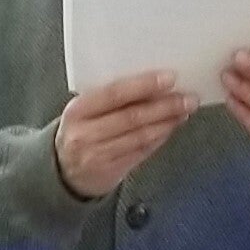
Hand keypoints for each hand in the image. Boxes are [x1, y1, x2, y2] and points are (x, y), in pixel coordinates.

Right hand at [53, 72, 192, 199]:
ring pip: (140, 136)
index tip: (169, 78)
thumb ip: (109, 99)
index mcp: (78, 111)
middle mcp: (86, 134)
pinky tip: (171, 127)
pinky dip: (160, 138)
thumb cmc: (79, 132)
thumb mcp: (84, 111)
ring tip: (185, 111)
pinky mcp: (112, 172)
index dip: (144, 85)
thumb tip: (152, 83)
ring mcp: (99, 155)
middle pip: (132, 117)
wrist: (62, 172)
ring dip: (167, 122)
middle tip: (187, 97)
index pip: (114, 94)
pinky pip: (142, 152)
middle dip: (164, 106)